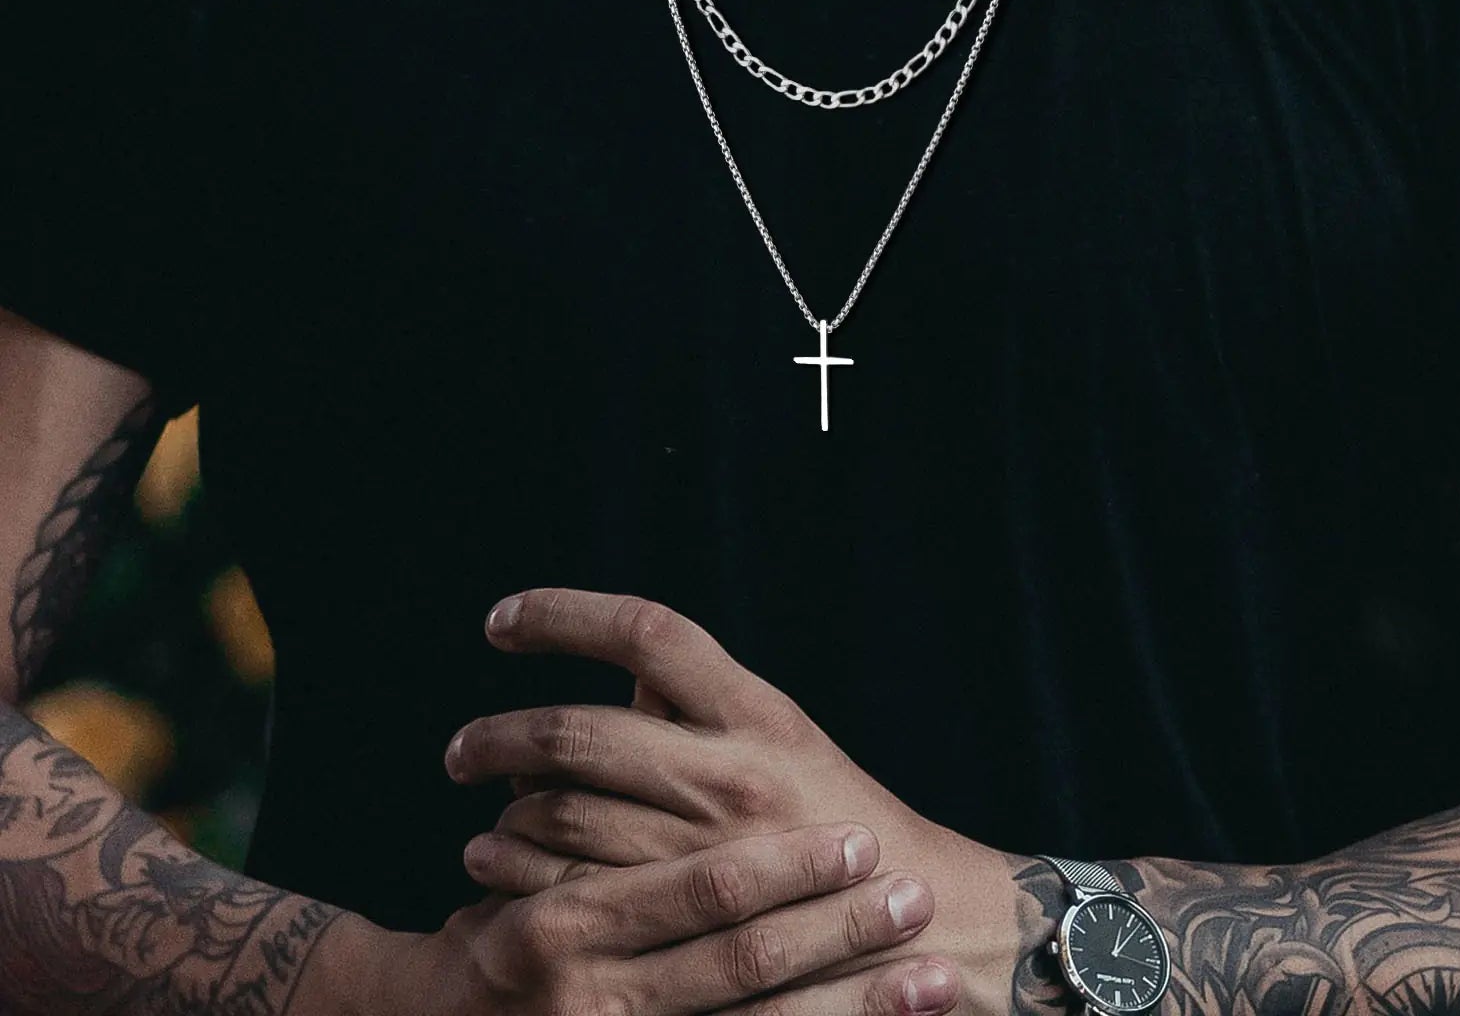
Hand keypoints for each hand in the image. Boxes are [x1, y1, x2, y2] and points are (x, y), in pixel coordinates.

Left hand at [444, 589, 1029, 1015]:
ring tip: (476, 812)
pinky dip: (520, 871)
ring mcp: (705, 853)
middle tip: (457, 748)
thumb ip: (702, 709)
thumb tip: (624, 685)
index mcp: (757, 712)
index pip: (644, 632)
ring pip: (560, 815)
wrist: (923, 925)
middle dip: (498, 733)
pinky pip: (572, 892)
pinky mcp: (688, 925)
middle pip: (578, 730)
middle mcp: (729, 773)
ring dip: (502, 810)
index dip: (564, 612)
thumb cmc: (838, 820)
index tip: (500, 621)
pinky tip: (496, 867)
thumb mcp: (783, 740)